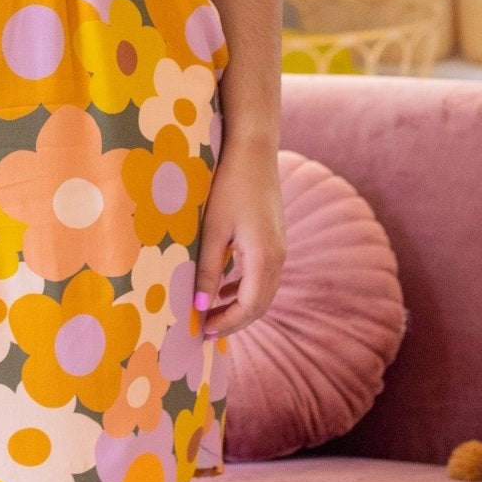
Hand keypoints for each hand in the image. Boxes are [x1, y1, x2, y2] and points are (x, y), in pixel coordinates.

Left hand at [193, 134, 285, 338]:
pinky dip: (245, 287)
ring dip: (240, 305)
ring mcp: (280, 246)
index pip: (249, 307)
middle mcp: (278, 255)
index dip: (227, 323)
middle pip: (260, 304)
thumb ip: (208, 270)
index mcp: (264, 257)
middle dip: (234, 320)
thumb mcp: (212, 230)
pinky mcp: (275, 236)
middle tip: (206, 331)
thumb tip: (200, 307)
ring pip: (264, 290)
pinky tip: (225, 287)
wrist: (253, 150)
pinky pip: (264, 273)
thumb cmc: (228, 186)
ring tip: (212, 313)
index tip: (203, 332)